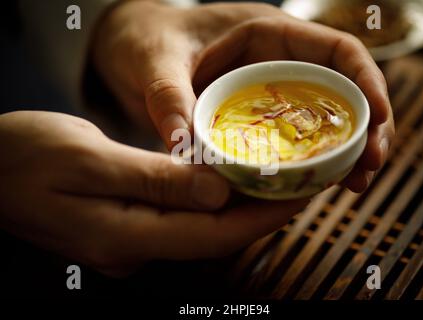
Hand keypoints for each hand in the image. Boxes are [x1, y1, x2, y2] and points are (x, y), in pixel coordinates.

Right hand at [0, 111, 306, 275]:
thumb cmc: (24, 157)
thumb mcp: (88, 158)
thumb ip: (154, 180)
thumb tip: (216, 190)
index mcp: (124, 235)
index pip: (212, 235)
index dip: (261, 218)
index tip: (299, 196)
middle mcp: (132, 248)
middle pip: (211, 235)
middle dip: (259, 212)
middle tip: (298, 183)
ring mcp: (128, 240)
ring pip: (198, 227)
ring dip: (237, 206)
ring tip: (271, 178)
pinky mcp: (125, 226)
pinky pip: (178, 218)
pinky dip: (207, 200)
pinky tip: (223, 180)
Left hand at [92, 1, 394, 192]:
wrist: (127, 48)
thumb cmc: (145, 40)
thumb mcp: (155, 62)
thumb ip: (169, 98)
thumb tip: (185, 145)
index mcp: (266, 36)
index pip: (336, 51)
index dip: (367, 81)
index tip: (380, 118)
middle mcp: (276, 64)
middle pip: (341, 91)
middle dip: (364, 128)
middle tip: (368, 168)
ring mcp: (268, 93)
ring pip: (322, 119)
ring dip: (344, 150)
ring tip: (353, 184)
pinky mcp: (255, 117)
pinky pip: (291, 138)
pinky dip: (308, 160)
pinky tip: (315, 184)